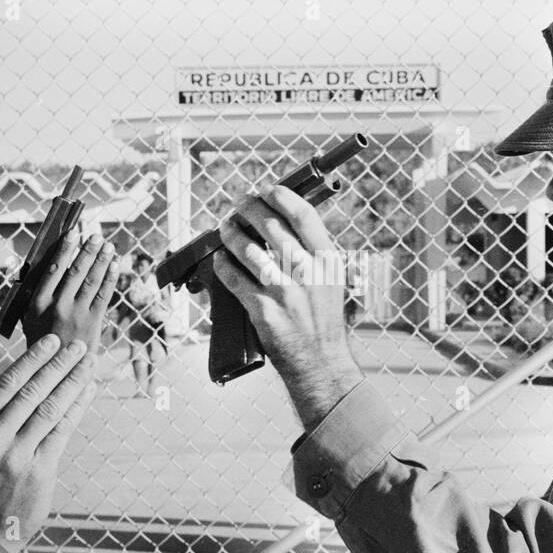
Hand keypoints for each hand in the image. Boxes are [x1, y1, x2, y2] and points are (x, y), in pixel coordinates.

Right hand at [0, 334, 99, 552]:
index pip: (7, 383)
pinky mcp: (39, 470)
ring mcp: (16, 455)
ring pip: (50, 408)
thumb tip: (36, 372)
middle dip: (59, 364)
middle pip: (31, 391)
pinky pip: (63, 430)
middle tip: (79, 345)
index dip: (33, 359)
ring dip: (73, 381)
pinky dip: (78, 407)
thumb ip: (2, 412)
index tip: (53, 341)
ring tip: (89, 362)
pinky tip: (89, 391)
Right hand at [21, 232, 118, 350]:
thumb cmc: (43, 342)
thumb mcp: (29, 320)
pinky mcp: (93, 322)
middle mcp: (57, 306)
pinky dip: (110, 279)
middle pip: (75, 271)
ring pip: (91, 281)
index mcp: (37, 303)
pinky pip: (103, 295)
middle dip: (87, 251)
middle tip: (96, 236)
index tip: (72, 234)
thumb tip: (43, 268)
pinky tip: (114, 266)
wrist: (57, 370)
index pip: (53, 269)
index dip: (64, 250)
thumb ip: (36, 296)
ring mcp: (76, 314)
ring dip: (101, 261)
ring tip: (108, 246)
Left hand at [213, 185, 362, 430]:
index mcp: (328, 262)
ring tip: (226, 227)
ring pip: (248, 251)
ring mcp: (284, 293)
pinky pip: (235, 280)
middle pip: (271, 227)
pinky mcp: (264, 312)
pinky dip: (223, 266)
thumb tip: (285, 221)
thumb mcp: (331, 282)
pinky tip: (220, 259)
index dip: (282, 197)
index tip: (268, 190)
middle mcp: (307, 274)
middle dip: (249, 209)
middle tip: (239, 204)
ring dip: (231, 234)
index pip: (303, 216)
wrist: (320, 362)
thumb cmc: (324, 320)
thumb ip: (313, 254)